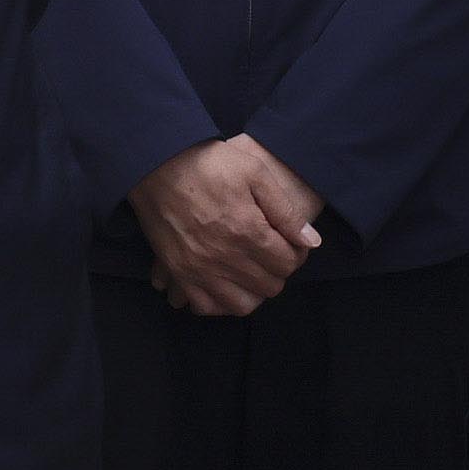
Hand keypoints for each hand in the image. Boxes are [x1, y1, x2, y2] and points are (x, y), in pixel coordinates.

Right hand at [133, 136, 321, 317]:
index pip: (287, 264)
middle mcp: (224, 257)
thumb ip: (285, 211)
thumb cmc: (209, 163)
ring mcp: (199, 269)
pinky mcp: (179, 273)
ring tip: (251, 271)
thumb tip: (311, 242)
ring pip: (241, 305)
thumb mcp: (255, 173)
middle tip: (271, 253)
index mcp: (247, 231)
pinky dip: (219, 302)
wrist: (157, 163)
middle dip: (277, 271)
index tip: (289, 243)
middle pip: (268, 286)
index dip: (295, 254)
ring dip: (252, 291)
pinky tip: (224, 283)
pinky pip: (206, 306)